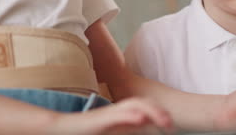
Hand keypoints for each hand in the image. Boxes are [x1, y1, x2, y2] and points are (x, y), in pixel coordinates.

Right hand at [46, 97, 173, 134]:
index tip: (171, 124)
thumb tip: (140, 125)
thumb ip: (124, 127)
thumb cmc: (86, 131)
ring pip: (134, 105)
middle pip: (143, 103)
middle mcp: (117, 109)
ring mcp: (110, 112)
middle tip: (172, 124)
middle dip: (160, 112)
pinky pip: (118, 114)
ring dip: (151, 112)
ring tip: (165, 120)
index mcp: (120, 112)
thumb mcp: (110, 130)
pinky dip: (130, 115)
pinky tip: (141, 118)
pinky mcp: (101, 119)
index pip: (143, 105)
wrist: (63, 128)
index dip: (159, 112)